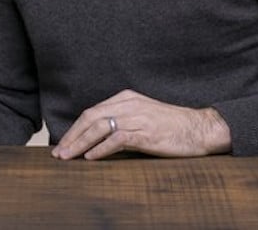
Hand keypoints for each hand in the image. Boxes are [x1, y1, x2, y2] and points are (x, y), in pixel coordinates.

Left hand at [51, 89, 231, 160]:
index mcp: (127, 98)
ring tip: (69, 157)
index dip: (75, 128)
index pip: (92, 112)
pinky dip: (101, 148)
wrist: (199, 128)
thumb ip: (122, 121)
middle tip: (59, 153)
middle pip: (91, 117)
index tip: (63, 143)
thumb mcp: (143, 116)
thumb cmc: (171, 125)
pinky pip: (118, 139)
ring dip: (80, 143)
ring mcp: (138, 118)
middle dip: (72, 136)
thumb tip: (96, 139)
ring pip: (100, 127)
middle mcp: (130, 105)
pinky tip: (91, 158)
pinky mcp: (146, 133)